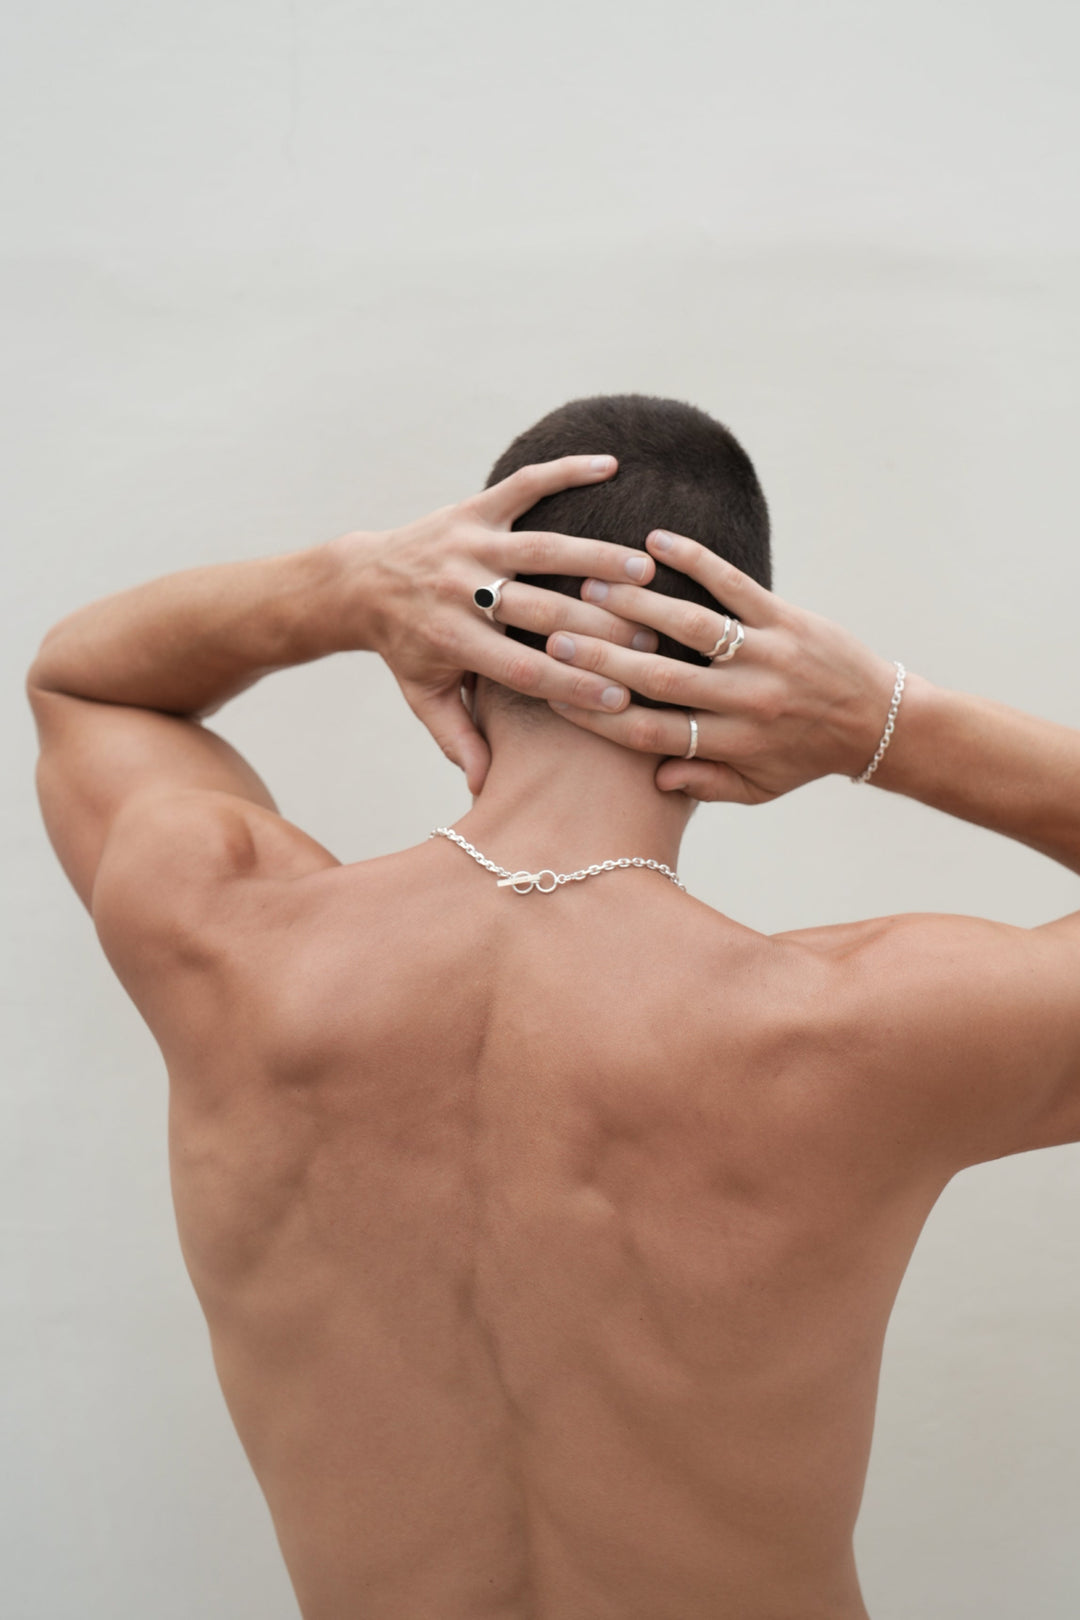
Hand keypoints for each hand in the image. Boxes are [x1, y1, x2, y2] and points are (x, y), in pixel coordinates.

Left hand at [332, 457, 660, 793]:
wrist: (362, 582)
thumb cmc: (406, 648)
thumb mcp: (426, 696)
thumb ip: (457, 738)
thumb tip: (485, 790)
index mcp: (454, 642)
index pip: (524, 669)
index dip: (573, 685)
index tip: (622, 699)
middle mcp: (462, 590)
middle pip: (542, 609)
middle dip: (600, 622)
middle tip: (654, 635)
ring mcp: (469, 543)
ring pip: (541, 548)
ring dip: (596, 555)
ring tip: (646, 568)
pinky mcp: (473, 508)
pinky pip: (523, 485)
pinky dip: (565, 470)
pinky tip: (610, 465)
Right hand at [529, 529, 898, 802]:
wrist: (880, 722)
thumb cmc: (807, 757)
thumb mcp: (757, 788)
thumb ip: (706, 784)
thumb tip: (653, 778)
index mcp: (732, 745)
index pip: (650, 733)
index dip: (598, 714)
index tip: (554, 693)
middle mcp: (746, 701)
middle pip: (660, 679)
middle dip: (602, 657)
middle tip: (553, 635)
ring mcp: (767, 655)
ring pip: (692, 628)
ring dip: (637, 605)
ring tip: (589, 585)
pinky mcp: (787, 619)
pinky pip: (736, 585)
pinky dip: (696, 562)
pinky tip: (657, 542)